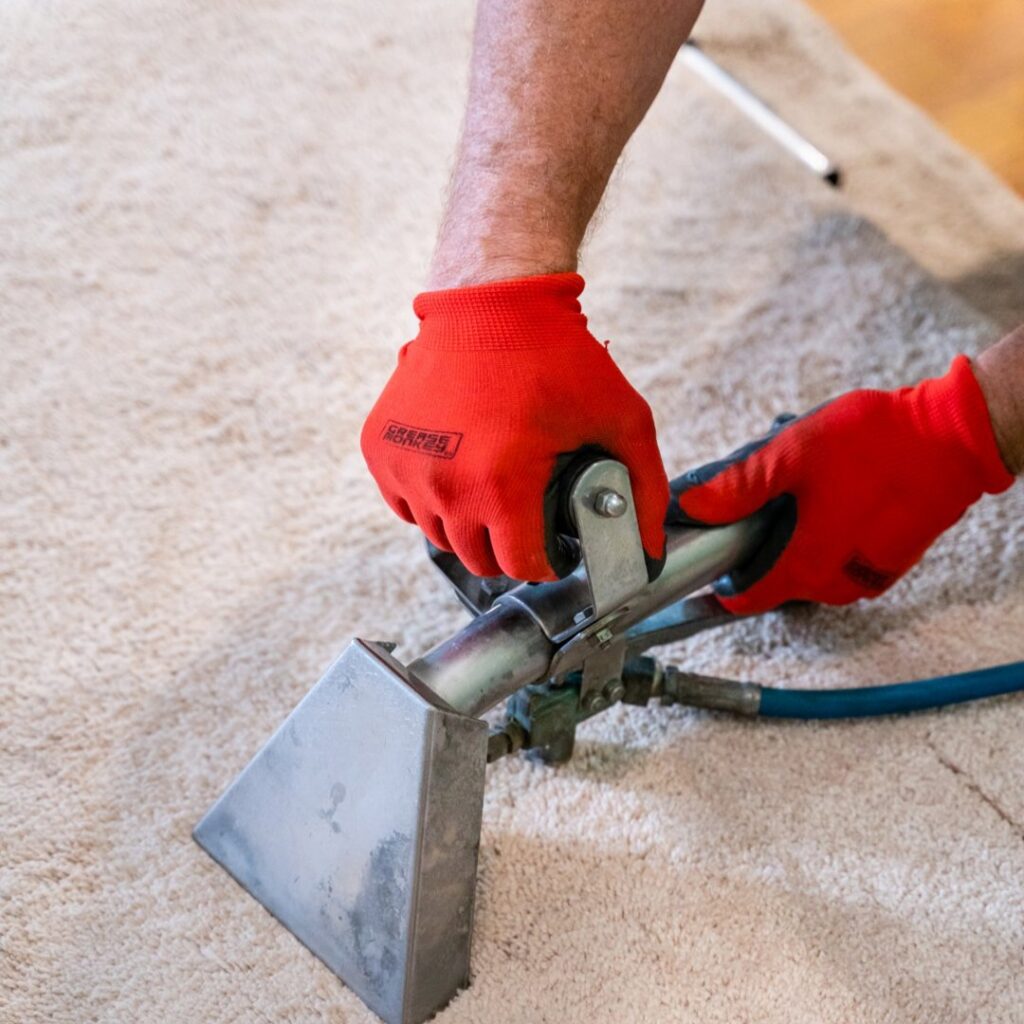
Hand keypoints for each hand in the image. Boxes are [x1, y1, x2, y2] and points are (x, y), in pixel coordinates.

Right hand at [361, 273, 669, 581]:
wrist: (488, 301)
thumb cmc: (553, 355)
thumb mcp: (620, 417)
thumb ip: (646, 488)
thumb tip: (650, 549)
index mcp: (500, 484)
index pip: (520, 566)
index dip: (546, 562)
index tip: (553, 547)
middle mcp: (444, 484)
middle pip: (477, 559)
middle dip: (508, 548)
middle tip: (527, 517)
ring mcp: (405, 468)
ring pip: (439, 535)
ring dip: (468, 526)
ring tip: (494, 491)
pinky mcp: (379, 449)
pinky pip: (405, 504)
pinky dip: (430, 499)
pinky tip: (457, 473)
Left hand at [673, 356, 1014, 613]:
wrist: (955, 438)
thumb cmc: (877, 443)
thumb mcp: (791, 453)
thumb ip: (737, 486)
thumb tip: (692, 506)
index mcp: (805, 564)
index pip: (744, 600)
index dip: (718, 583)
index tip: (706, 560)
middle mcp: (834, 584)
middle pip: (772, 578)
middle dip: (758, 541)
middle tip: (762, 494)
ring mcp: (864, 577)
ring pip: (806, 565)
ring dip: (792, 534)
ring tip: (801, 485)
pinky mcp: (886, 563)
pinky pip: (838, 557)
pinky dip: (824, 532)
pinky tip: (830, 492)